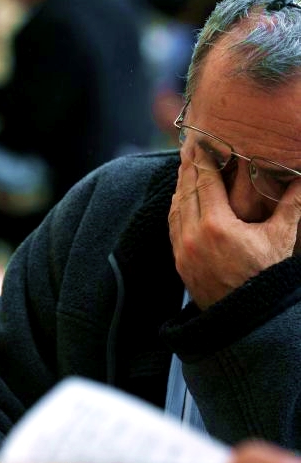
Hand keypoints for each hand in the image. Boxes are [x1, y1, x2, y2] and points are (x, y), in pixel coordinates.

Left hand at [168, 152, 300, 308]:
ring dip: (180, 187)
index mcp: (216, 225)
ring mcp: (183, 249)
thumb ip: (291, 205)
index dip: (203, 160)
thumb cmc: (266, 277)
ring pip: (176, 208)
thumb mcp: (279, 238)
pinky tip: (180, 200)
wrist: (247, 319)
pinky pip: (173, 226)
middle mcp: (194, 235)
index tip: (200, 143)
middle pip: (186, 191)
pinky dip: (176, 208)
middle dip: (188, 168)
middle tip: (188, 149)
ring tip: (184, 169)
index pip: (205, 182)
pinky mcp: (179, 262)